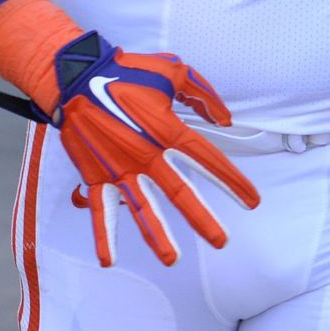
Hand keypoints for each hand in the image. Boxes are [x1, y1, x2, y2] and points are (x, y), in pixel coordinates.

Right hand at [56, 36, 260, 266]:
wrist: (77, 78)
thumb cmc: (127, 71)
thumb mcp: (173, 70)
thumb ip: (203, 94)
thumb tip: (225, 118)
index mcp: (167, 130)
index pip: (208, 161)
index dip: (232, 181)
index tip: (251, 201)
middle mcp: (147, 155)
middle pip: (180, 193)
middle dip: (202, 219)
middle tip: (221, 241)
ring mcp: (120, 169)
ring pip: (142, 208)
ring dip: (157, 235)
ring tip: (172, 259)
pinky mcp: (96, 175)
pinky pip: (100, 210)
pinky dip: (103, 236)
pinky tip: (109, 260)